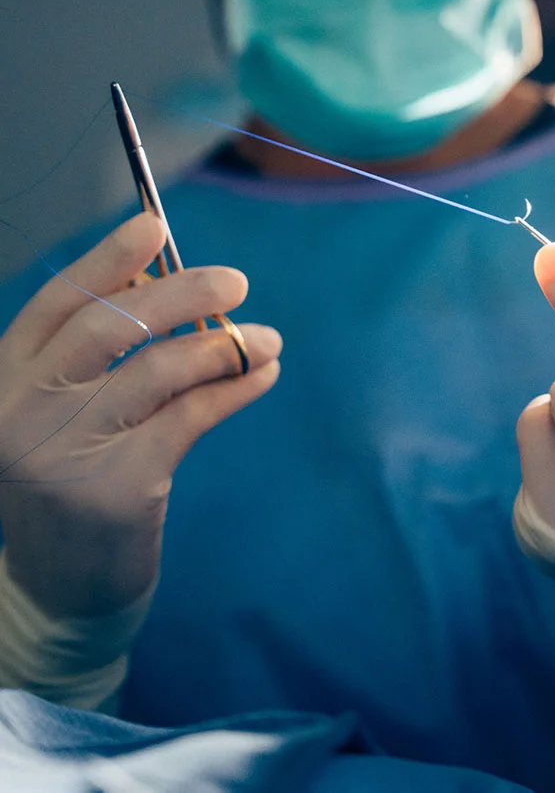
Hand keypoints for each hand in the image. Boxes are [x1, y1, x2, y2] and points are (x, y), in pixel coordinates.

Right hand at [0, 212, 280, 617]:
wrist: (60, 591)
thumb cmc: (72, 483)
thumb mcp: (63, 416)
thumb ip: (99, 360)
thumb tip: (172, 289)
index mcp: (7, 380)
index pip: (57, 303)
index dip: (107, 260)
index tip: (154, 225)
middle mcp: (24, 410)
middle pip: (108, 325)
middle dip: (179, 293)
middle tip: (236, 281)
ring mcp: (65, 451)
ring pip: (159, 369)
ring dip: (224, 346)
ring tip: (266, 340)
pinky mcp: (117, 489)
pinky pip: (191, 416)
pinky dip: (235, 389)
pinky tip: (262, 375)